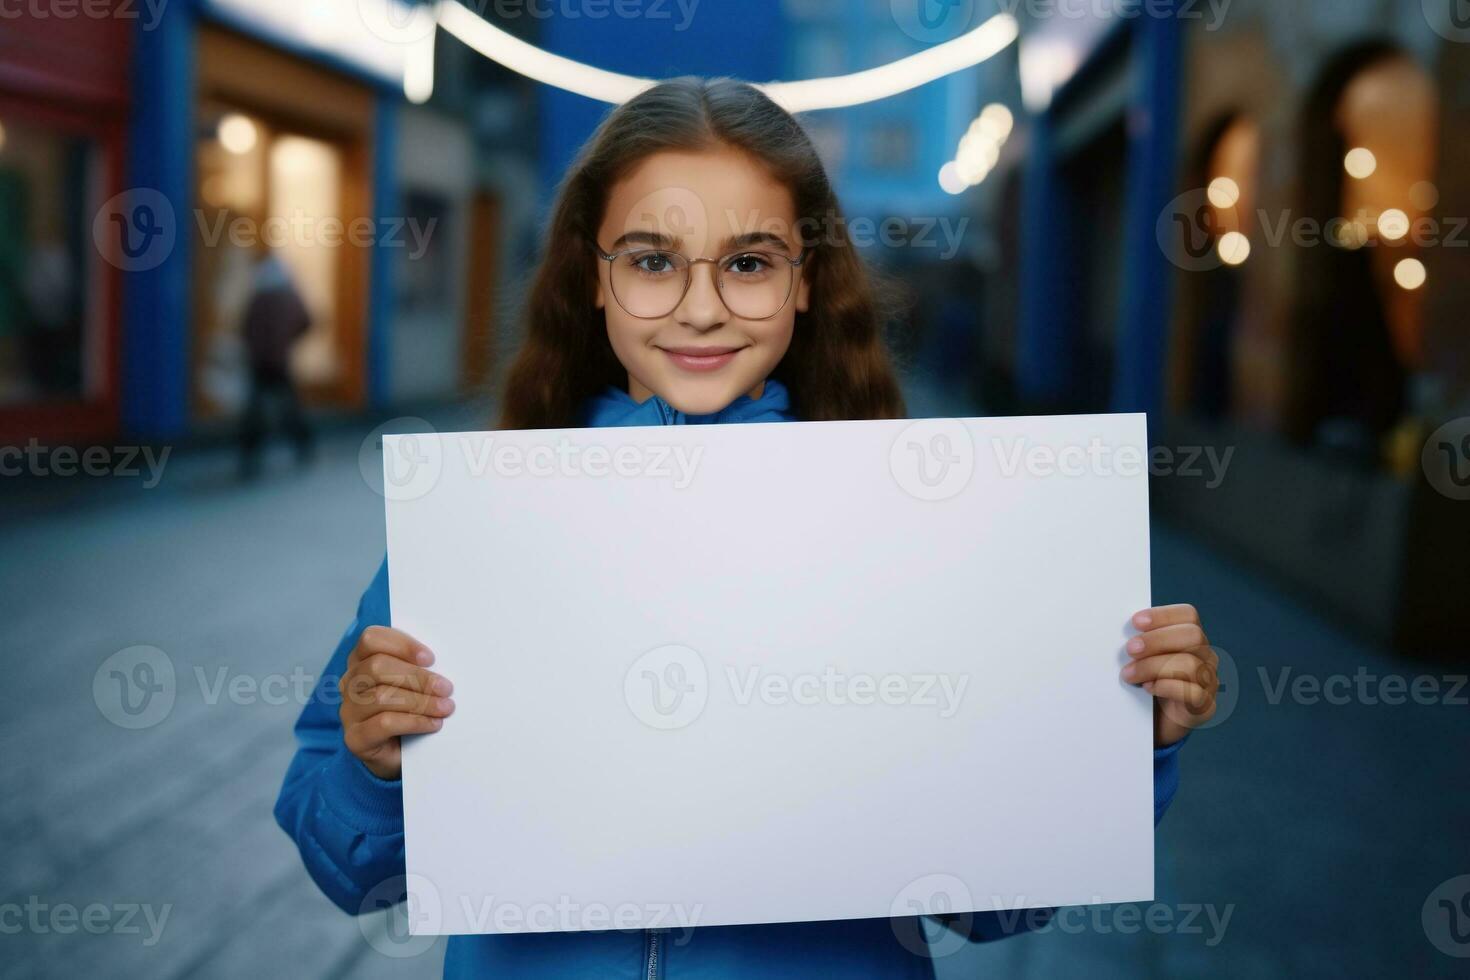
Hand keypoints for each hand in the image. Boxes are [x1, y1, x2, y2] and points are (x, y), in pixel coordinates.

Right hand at [339, 626, 454, 779]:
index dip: (401, 645)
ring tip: (445, 708)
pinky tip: (433, 724)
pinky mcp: (355, 738)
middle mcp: (350, 684)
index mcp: (361, 661)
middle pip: (376, 667)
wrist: (396, 755)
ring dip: (421, 702)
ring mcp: (349, 711)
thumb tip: (442, 664)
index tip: (430, 658)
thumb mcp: (413, 684)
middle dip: (417, 677)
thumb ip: (419, 668)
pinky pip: (384, 724)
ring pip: (382, 697)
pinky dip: (414, 722)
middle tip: (446, 688)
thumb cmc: (407, 711)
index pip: (371, 639)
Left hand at [1120, 604, 1216, 747]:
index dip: (1163, 615)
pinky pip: (1193, 693)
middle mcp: (1206, 657)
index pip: (1188, 615)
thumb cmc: (1144, 683)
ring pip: (1190, 664)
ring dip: (1153, 667)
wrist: (1152, 724)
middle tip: (1130, 649)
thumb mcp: (1140, 659)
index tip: (1135, 622)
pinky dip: (1167, 687)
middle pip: (1192, 635)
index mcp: (1191, 639)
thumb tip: (1115, 630)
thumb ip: (1138, 643)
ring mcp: (1209, 681)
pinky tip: (1148, 688)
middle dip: (1157, 640)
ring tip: (1129, 675)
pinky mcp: (1205, 707)